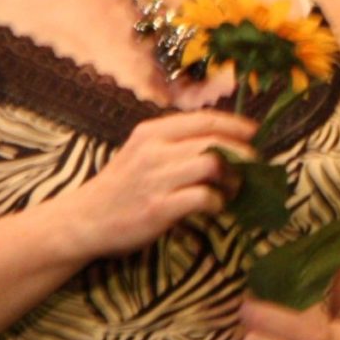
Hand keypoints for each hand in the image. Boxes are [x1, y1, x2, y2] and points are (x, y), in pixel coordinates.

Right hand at [58, 109, 254, 261]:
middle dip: (242, 155)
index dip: (235, 125)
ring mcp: (156, 179)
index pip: (205, 120)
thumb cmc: (121, 186)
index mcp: (152, 132)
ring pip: (213, 165)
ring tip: (233, 189)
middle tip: (252, 168)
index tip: (254, 133)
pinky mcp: (158, 208)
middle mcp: (154, 150)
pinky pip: (203, 197)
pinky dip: (217, 202)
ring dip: (232, 179)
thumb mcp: (141, 152)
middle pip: (215, 143)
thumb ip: (175, 144)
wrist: (84, 219)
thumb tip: (224, 142)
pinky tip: (214, 207)